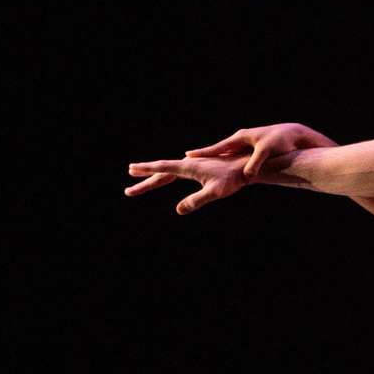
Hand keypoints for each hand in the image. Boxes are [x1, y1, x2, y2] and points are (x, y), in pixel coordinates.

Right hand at [125, 154, 251, 214]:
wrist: (246, 167)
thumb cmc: (232, 179)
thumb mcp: (214, 193)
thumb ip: (196, 200)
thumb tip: (178, 210)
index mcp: (188, 167)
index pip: (162, 168)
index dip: (146, 170)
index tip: (131, 169)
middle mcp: (188, 164)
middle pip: (161, 172)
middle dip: (144, 179)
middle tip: (128, 188)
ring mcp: (193, 166)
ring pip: (168, 172)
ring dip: (153, 176)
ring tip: (138, 176)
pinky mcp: (199, 168)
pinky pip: (177, 172)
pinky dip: (165, 175)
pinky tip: (164, 176)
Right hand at [187, 122, 335, 180]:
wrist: (296, 134)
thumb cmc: (281, 141)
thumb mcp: (266, 152)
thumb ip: (255, 164)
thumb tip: (246, 177)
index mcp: (240, 138)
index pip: (217, 147)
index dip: (202, 153)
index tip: (187, 155)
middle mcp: (242, 140)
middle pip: (219, 150)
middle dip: (205, 156)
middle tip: (189, 159)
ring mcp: (248, 145)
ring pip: (229, 155)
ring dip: (218, 161)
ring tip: (205, 166)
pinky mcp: (255, 151)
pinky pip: (239, 159)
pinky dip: (231, 164)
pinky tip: (227, 170)